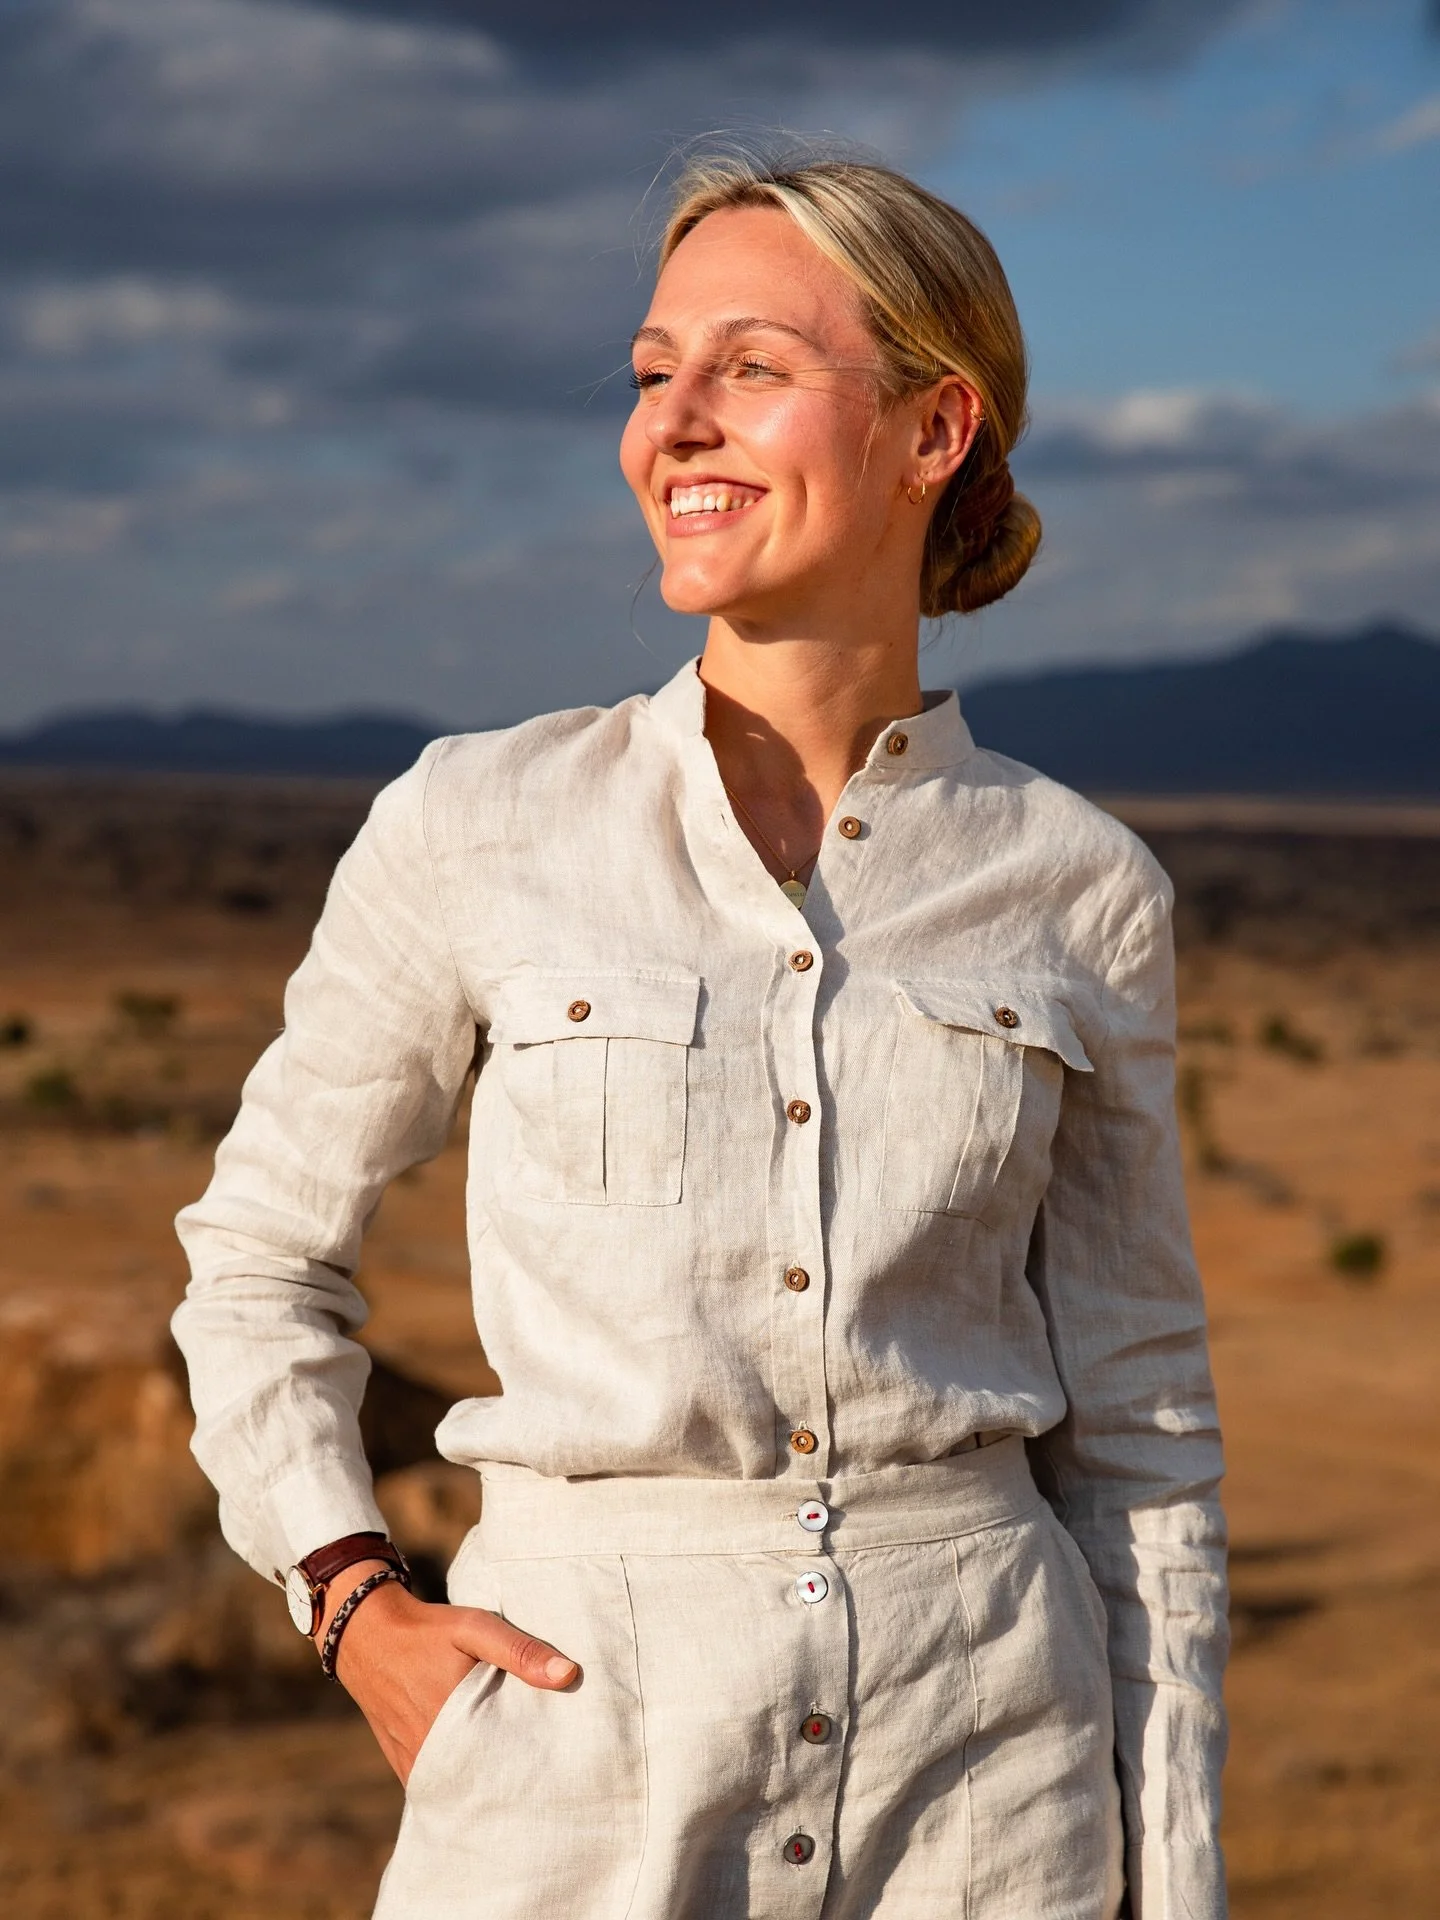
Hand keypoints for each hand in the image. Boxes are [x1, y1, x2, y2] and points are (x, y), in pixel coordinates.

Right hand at [316, 1559, 579, 1784]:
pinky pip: (436, 1784)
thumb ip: (520, 1651)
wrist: (367, 1634)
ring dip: (484, 1784)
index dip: (532, 1767)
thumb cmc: (428, 1630)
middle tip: (543, 1775)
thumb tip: (569, 1675)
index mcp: (455, 1725)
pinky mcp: (403, 1762)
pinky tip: (480, 1775)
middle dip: (511, 1781)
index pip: (505, 1764)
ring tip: (518, 1778)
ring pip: (459, 1788)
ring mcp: (415, 1761)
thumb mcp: (475, 1628)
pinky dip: (457, 1783)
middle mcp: (432, 1752)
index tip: (558, 1764)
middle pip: (483, 1781)